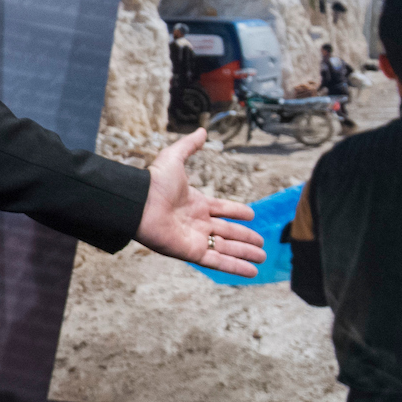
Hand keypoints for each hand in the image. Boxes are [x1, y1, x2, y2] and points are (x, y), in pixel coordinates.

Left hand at [136, 128, 263, 275]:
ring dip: (245, 253)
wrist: (140, 203)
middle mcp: (197, 222)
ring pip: (227, 248)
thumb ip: (189, 146)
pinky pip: (218, 262)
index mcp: (196, 203)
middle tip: (262, 244)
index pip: (222, 209)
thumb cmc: (154, 182)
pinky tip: (251, 272)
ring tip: (262, 257)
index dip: (236, 212)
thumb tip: (201, 130)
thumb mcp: (174, 158)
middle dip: (245, 238)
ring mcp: (196, 238)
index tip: (252, 214)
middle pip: (228, 231)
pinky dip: (235, 268)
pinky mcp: (192, 253)